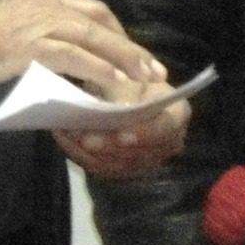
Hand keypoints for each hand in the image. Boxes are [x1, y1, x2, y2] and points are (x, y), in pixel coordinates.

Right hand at [0, 0, 162, 91]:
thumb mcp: (11, 30)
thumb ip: (37, 37)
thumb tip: (58, 58)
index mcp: (43, 1)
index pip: (91, 9)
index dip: (116, 31)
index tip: (131, 52)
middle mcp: (47, 7)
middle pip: (101, 21)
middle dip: (130, 46)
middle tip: (153, 69)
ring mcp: (40, 25)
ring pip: (94, 37)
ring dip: (124, 58)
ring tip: (145, 78)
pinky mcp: (32, 46)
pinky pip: (74, 56)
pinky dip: (98, 67)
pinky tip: (115, 80)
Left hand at [56, 87, 189, 178]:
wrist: (122, 92)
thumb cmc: (128, 77)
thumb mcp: (127, 76)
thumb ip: (126, 91)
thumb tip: (122, 107)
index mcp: (177, 114)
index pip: (164, 128)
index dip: (143, 133)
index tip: (122, 134)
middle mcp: (168, 143)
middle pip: (140, 152)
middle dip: (109, 146)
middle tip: (84, 138)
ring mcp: (148, 159)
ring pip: (119, 164)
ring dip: (92, 153)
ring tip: (70, 136)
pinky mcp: (126, 168)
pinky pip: (104, 169)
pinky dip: (82, 155)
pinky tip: (66, 141)